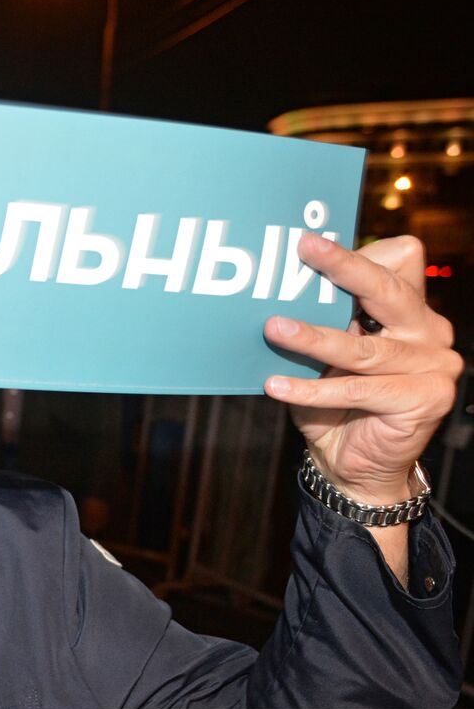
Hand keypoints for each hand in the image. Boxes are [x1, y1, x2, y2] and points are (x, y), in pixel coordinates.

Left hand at [262, 234, 461, 504]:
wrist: (353, 464)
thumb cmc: (334, 404)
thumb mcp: (324, 355)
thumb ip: (321, 320)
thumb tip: (278, 286)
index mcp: (410, 312)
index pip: (399, 262)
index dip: (358, 253)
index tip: (309, 243)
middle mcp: (429, 332)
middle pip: (389, 290)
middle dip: (345, 267)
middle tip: (304, 250)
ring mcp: (435, 365)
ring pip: (363, 348)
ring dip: (313, 338)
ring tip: (274, 328)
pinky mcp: (427, 398)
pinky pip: (358, 389)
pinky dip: (313, 390)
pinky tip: (277, 386)